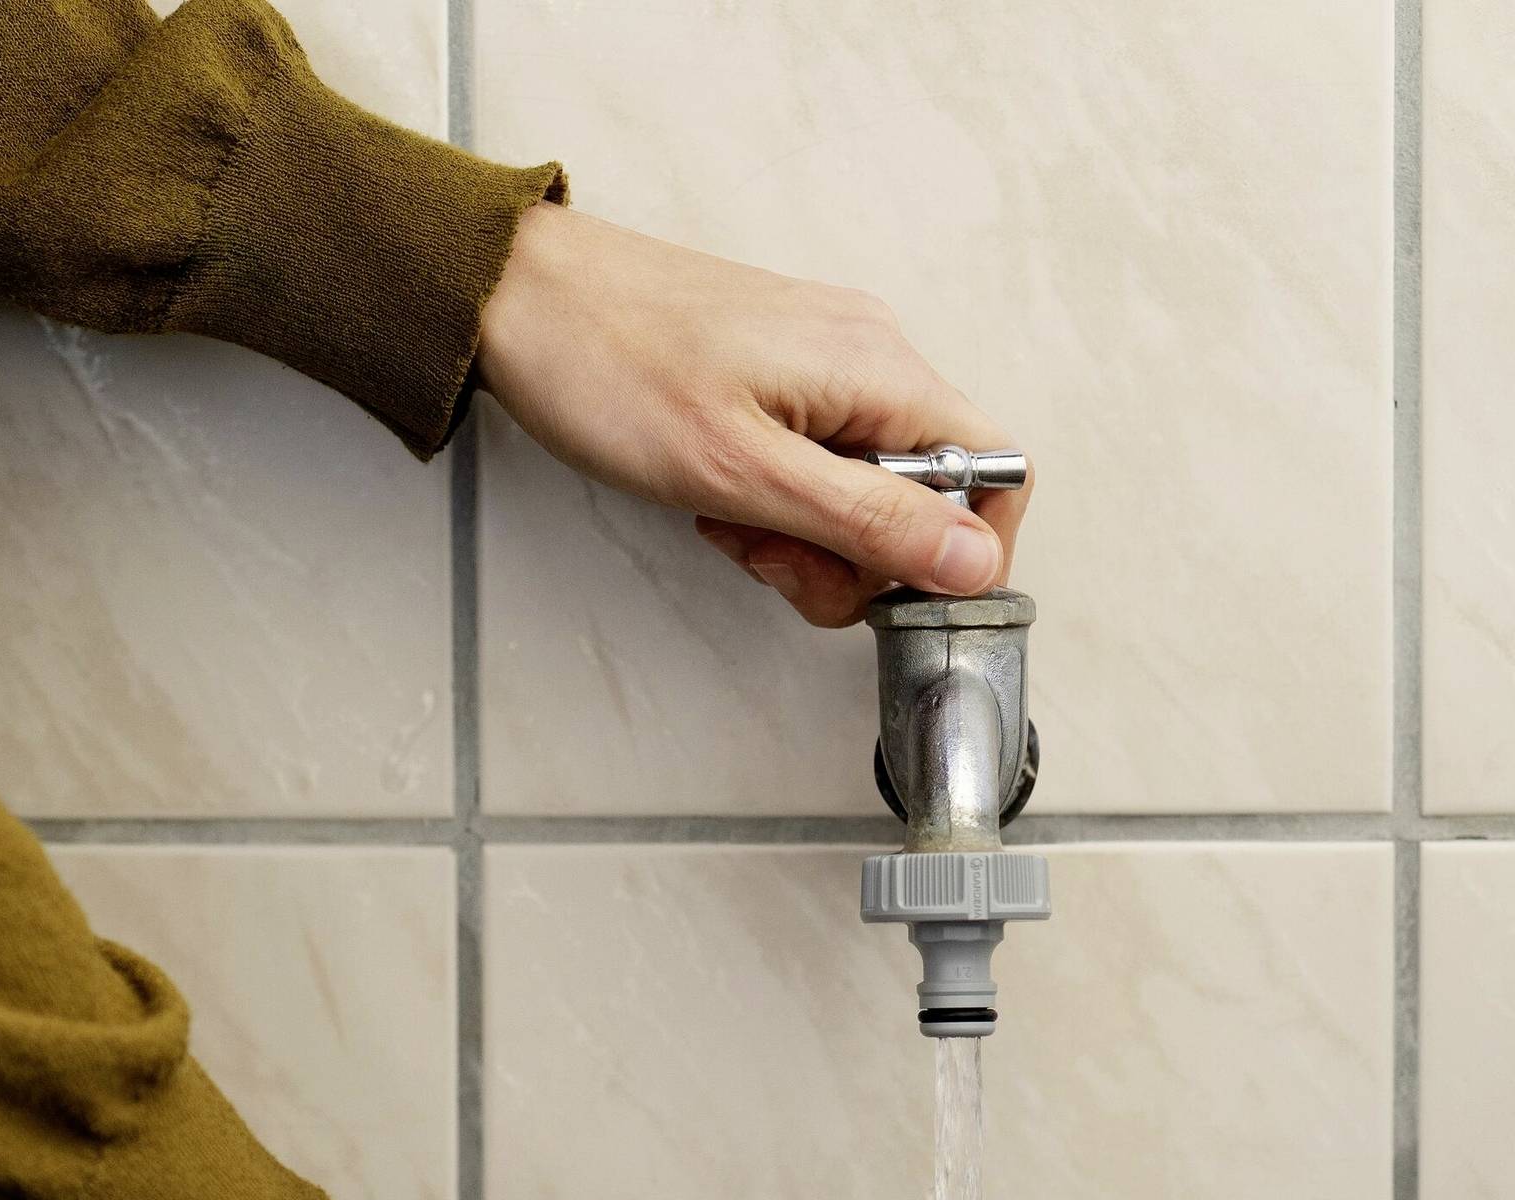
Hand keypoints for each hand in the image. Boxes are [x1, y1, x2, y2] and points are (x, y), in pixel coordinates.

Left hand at [476, 203, 1029, 627]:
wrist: (517, 295)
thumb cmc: (609, 368)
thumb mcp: (743, 473)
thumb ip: (868, 522)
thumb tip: (974, 562)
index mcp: (879, 371)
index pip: (997, 472)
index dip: (958, 552)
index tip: (885, 590)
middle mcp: (871, 358)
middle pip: (930, 498)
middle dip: (857, 557)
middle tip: (772, 556)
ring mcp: (830, 365)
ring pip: (870, 493)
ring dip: (809, 537)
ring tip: (730, 520)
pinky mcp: (789, 377)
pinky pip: (823, 466)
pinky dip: (780, 503)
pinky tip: (722, 497)